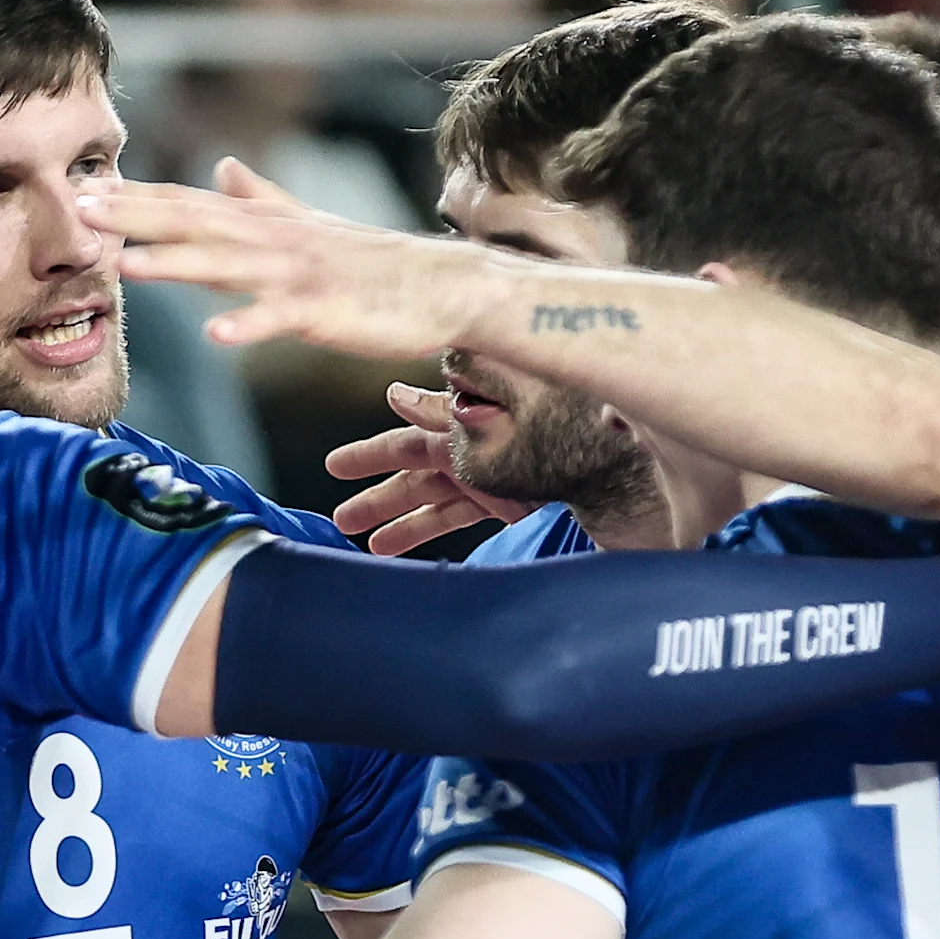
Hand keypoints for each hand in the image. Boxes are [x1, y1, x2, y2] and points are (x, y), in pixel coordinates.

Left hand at [79, 165, 487, 363]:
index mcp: (264, 224)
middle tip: (81, 210)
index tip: (84, 191)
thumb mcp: (307, 223)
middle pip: (195, 225)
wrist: (441, 286)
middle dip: (136, 218)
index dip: (137, 198)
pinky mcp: (324, 311)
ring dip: (177, 265)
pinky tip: (215, 334)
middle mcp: (273, 240)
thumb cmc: (373, 263)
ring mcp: (297, 275)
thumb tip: (223, 165)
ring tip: (127, 266)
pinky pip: (280, 319)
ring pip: (227, 267)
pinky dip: (248, 324)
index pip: (189, 205)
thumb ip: (260, 197)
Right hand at [326, 383, 529, 556]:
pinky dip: (432, 530)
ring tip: (367, 543)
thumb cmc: (549, 434)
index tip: (333, 466)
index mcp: (458, 428)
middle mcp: (467, 451)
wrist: (606, 465)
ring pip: (431, 501)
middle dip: (376, 498)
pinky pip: (459, 517)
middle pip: (412, 476)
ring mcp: (487, 479)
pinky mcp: (507, 503)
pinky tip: (417, 543)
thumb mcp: (486, 420)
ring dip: (398, 521)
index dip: (368, 457)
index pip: (402, 444)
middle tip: (339, 518)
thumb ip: (440, 414)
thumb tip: (395, 395)